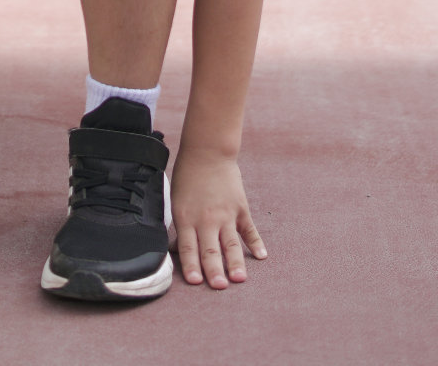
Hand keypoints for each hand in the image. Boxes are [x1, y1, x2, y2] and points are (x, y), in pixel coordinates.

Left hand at [170, 148, 267, 288]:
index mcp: (186, 218)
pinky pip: (249, 229)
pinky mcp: (240, 208)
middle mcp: (206, 219)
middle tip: (218, 286)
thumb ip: (181, 226)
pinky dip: (256, 243)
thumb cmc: (187, 176)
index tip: (195, 282)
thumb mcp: (176, 201)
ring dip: (235, 262)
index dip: (191, 265)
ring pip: (231, 243)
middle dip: (214, 270)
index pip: (188, 247)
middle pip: (210, 249)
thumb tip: (179, 250)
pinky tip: (261, 257)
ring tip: (239, 279)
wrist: (207, 151)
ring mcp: (226, 214)